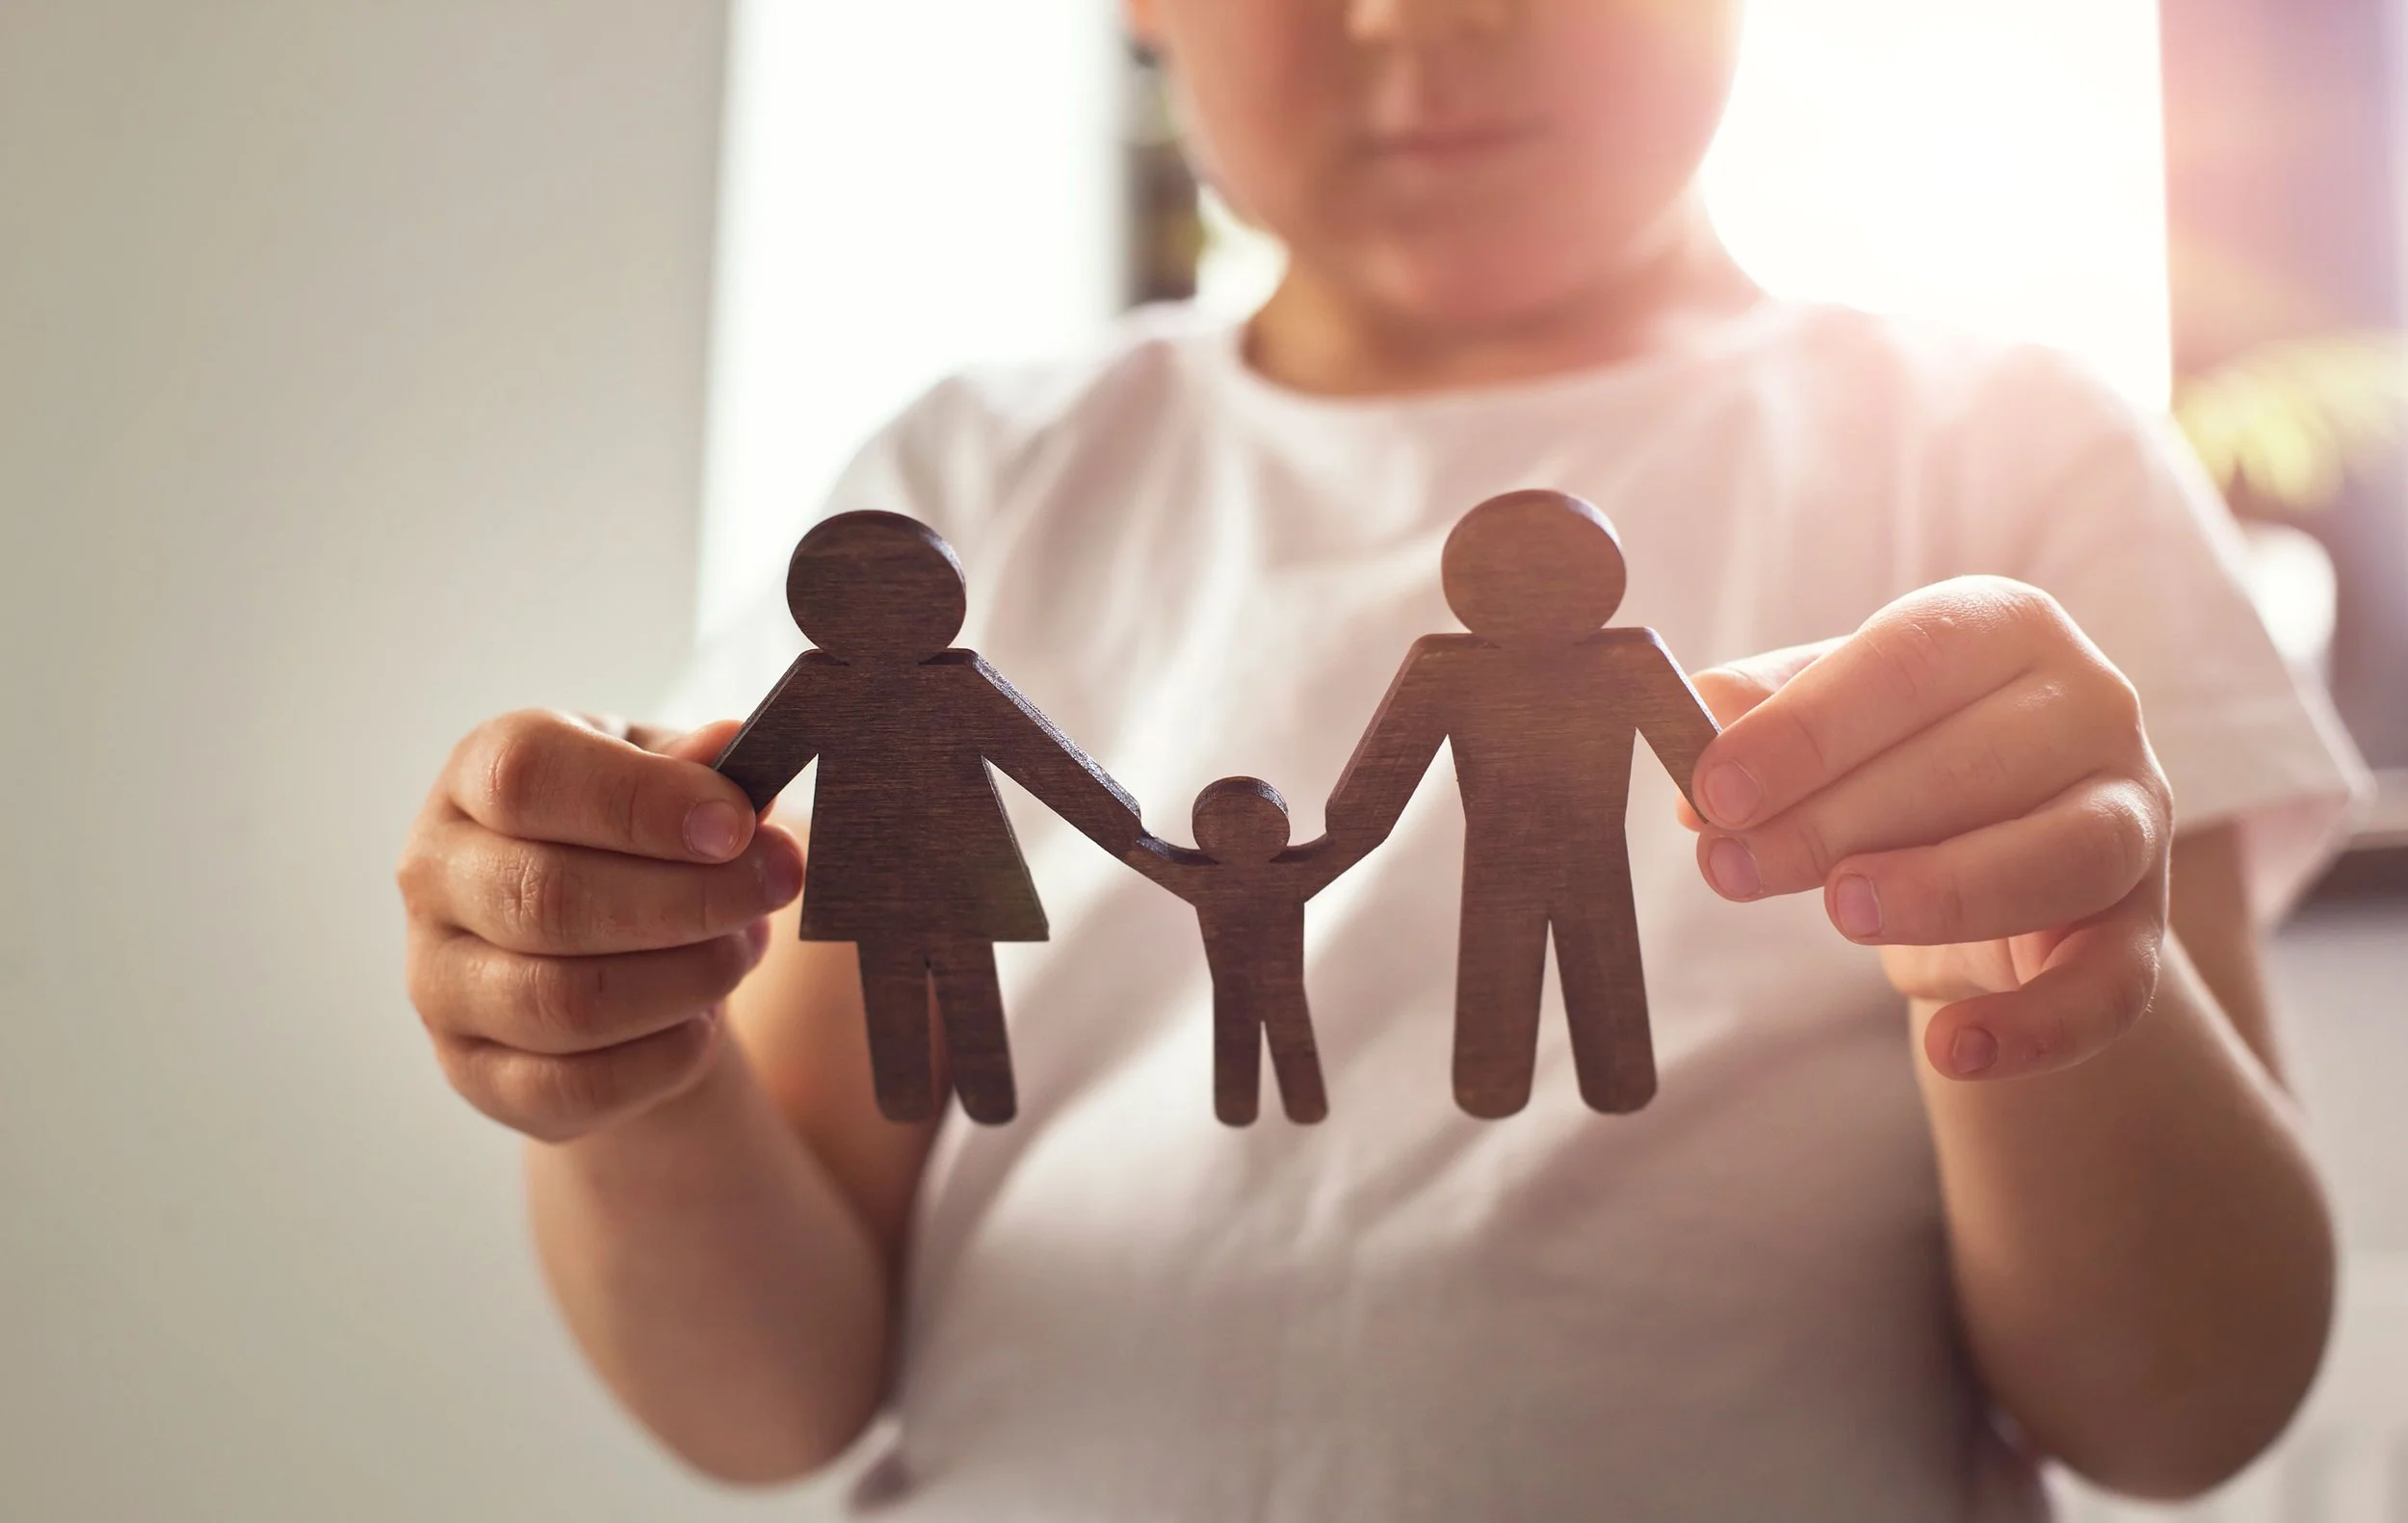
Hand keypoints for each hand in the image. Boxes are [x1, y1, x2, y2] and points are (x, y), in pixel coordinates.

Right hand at [398, 711, 804, 1141]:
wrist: (612, 942)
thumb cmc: (641, 835)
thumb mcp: (673, 779)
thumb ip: (700, 767)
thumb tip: (728, 749)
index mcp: (476, 775)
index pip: (525, 776)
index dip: (640, 802)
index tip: (739, 825)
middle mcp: (436, 875)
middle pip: (548, 897)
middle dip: (688, 898)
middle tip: (776, 885)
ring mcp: (440, 982)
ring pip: (564, 1001)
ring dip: (685, 978)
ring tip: (743, 948)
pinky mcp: (474, 1073)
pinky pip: (575, 1086)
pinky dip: (663, 1057)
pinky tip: (705, 1021)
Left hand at [1680, 578, 2172, 1082]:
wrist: (1997, 845)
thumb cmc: (1897, 757)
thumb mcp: (1828, 720)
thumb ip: (1761, 712)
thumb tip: (1694, 712)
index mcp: (2004, 627)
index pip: (1910, 660)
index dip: (1807, 727)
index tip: (1715, 789)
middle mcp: (2091, 704)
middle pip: (1973, 761)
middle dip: (1836, 821)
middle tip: (1730, 867)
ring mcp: (2135, 813)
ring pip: (2063, 852)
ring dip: (1945, 890)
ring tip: (1841, 912)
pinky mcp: (2143, 924)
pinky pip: (2114, 981)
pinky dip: (2039, 1024)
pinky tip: (1954, 1051)